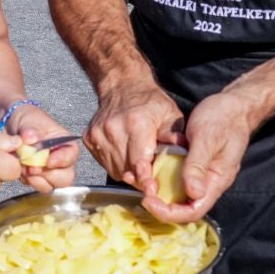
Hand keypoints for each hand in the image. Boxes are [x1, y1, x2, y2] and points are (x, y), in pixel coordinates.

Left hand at [7, 103, 79, 193]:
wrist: (8, 126)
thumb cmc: (25, 119)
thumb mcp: (29, 120)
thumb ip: (30, 129)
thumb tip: (31, 138)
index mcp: (65, 143)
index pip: (71, 155)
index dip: (62, 160)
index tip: (48, 161)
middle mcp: (61, 159)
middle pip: (66, 177)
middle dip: (49, 175)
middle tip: (32, 168)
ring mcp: (49, 171)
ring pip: (52, 185)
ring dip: (37, 180)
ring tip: (24, 167)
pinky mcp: (37, 178)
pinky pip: (37, 187)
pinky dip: (28, 181)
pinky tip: (20, 170)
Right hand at [84, 78, 182, 193]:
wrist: (122, 85)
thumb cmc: (149, 101)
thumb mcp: (170, 114)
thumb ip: (175, 136)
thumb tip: (183, 155)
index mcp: (136, 123)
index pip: (138, 161)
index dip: (145, 178)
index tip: (151, 188)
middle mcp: (114, 129)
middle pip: (127, 169)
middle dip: (141, 176)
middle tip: (152, 175)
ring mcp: (99, 135)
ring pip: (115, 169)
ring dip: (128, 172)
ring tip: (139, 161)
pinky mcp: (90, 139)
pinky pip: (105, 164)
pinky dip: (117, 165)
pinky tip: (126, 155)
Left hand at [141, 90, 254, 223]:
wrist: (234, 105)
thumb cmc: (223, 118)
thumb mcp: (207, 138)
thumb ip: (198, 166)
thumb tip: (193, 193)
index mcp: (217, 180)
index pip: (194, 211)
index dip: (170, 213)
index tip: (148, 201)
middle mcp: (211, 183)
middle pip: (186, 208)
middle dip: (163, 207)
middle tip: (143, 195)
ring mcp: (204, 176)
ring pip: (182, 197)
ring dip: (163, 196)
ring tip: (144, 186)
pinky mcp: (197, 167)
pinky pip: (181, 181)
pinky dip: (165, 181)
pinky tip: (152, 173)